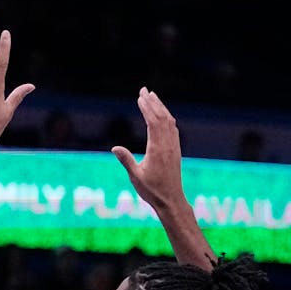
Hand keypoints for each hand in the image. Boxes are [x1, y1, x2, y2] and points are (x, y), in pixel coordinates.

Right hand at [112, 88, 183, 209]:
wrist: (171, 200)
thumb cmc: (152, 190)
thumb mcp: (135, 176)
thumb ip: (126, 160)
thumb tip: (114, 147)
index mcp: (157, 149)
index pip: (153, 122)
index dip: (146, 108)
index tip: (140, 96)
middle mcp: (168, 145)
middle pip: (162, 117)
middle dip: (153, 102)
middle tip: (144, 90)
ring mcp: (173, 147)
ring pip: (169, 121)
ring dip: (161, 108)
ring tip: (153, 97)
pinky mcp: (176, 151)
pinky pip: (173, 129)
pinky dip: (167, 118)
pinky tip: (164, 116)